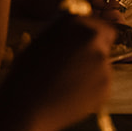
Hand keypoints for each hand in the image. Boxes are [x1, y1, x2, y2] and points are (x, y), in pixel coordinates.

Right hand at [0, 10, 115, 130]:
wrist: (25, 108)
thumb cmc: (25, 77)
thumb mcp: (40, 43)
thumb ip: (63, 35)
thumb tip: (75, 35)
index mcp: (72, 22)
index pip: (97, 23)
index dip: (91, 34)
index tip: (85, 43)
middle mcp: (91, 37)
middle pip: (105, 40)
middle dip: (95, 50)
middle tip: (78, 65)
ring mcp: (101, 61)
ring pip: (104, 63)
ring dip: (91, 70)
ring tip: (67, 84)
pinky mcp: (106, 84)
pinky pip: (102, 83)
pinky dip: (92, 88)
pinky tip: (71, 94)